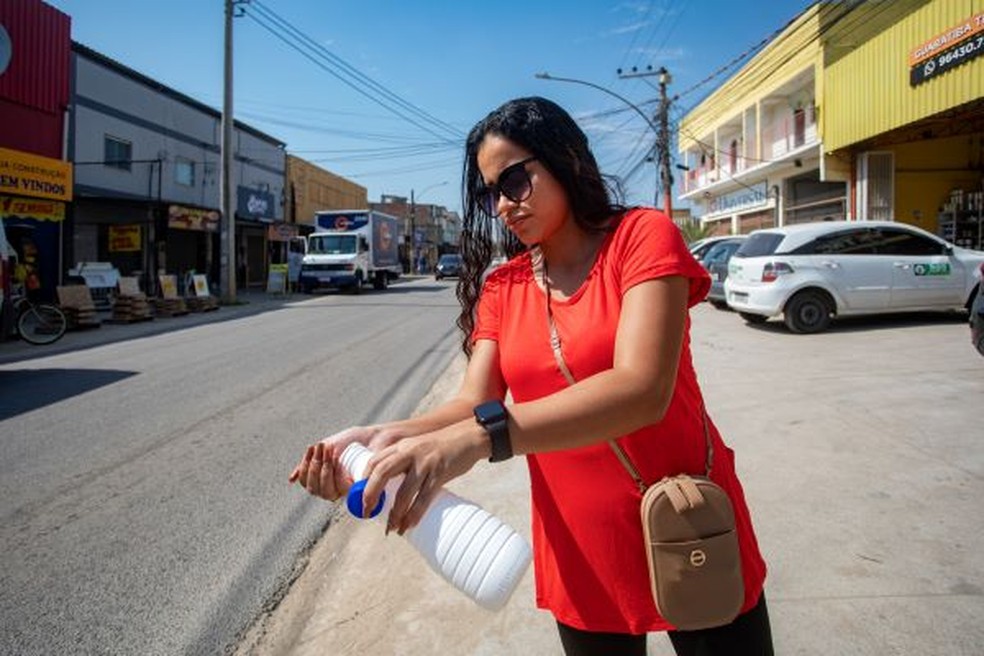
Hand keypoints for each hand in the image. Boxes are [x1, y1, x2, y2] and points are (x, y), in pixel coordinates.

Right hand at [287, 425, 408, 500]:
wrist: (377, 436)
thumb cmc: (356, 441)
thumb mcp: (329, 447)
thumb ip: (311, 461)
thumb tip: (291, 480)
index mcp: (326, 478)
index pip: (306, 482)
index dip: (305, 468)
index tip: (311, 449)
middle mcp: (335, 488)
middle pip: (313, 489)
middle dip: (313, 467)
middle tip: (321, 448)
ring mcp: (345, 491)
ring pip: (323, 492)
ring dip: (321, 472)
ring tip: (328, 452)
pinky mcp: (357, 491)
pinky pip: (338, 492)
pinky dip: (331, 479)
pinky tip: (331, 465)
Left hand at [361, 420, 485, 534]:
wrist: (469, 436)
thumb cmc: (442, 447)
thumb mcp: (417, 449)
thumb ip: (403, 463)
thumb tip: (388, 489)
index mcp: (402, 447)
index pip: (375, 461)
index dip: (363, 480)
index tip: (360, 498)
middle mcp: (410, 452)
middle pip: (382, 472)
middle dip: (371, 494)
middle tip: (367, 513)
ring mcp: (425, 463)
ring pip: (404, 491)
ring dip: (396, 512)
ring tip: (392, 527)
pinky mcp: (440, 473)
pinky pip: (424, 497)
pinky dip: (415, 513)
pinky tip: (409, 524)